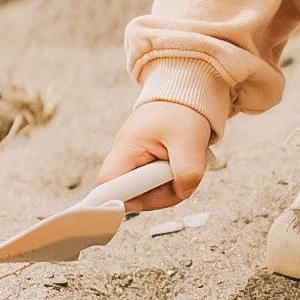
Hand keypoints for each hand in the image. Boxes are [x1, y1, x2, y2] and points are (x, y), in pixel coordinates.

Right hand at [96, 101, 212, 210]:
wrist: (185, 95)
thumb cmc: (183, 111)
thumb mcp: (190, 140)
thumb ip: (187, 171)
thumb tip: (182, 193)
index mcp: (127, 146)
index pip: (109, 183)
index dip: (120, 200)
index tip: (141, 204)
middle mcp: (126, 156)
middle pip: (131, 194)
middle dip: (159, 193)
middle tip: (182, 180)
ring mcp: (136, 162)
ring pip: (147, 192)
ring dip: (169, 187)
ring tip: (187, 166)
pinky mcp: (147, 166)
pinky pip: (156, 186)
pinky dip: (172, 181)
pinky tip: (183, 166)